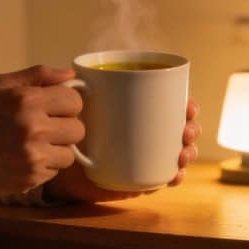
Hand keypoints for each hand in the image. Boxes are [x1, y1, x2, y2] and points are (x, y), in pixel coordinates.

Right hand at [0, 65, 83, 220]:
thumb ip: (36, 76)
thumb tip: (69, 76)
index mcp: (27, 100)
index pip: (74, 100)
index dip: (66, 104)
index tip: (54, 108)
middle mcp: (34, 128)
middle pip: (78, 129)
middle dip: (64, 127)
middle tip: (44, 128)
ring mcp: (34, 156)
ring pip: (69, 154)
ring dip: (56, 150)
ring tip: (33, 145)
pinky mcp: (31, 179)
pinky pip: (54, 172)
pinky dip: (43, 167)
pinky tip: (22, 160)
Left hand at [44, 97, 200, 202]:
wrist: (56, 162)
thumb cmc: (65, 127)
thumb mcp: (69, 104)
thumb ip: (66, 85)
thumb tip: (70, 72)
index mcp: (137, 109)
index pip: (171, 104)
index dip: (187, 105)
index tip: (189, 106)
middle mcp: (145, 131)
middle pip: (180, 127)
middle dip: (192, 128)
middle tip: (185, 132)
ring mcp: (145, 155)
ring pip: (178, 152)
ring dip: (188, 152)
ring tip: (181, 154)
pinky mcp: (139, 177)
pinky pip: (164, 177)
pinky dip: (175, 176)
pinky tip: (175, 175)